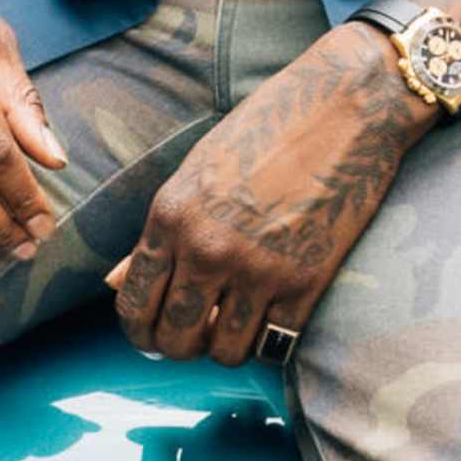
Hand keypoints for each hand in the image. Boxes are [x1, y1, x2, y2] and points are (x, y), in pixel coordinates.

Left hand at [111, 31, 427, 363]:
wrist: (345, 108)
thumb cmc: (267, 131)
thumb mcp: (196, 173)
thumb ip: (157, 234)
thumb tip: (115, 284)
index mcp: (170, 216)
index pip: (134, 303)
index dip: (139, 330)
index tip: (151, 333)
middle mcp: (206, 248)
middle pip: (175, 339)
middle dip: (178, 346)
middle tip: (194, 333)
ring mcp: (258, 268)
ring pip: (224, 352)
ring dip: (226, 346)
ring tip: (234, 323)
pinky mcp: (307, 281)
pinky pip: (273, 345)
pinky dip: (269, 342)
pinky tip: (270, 320)